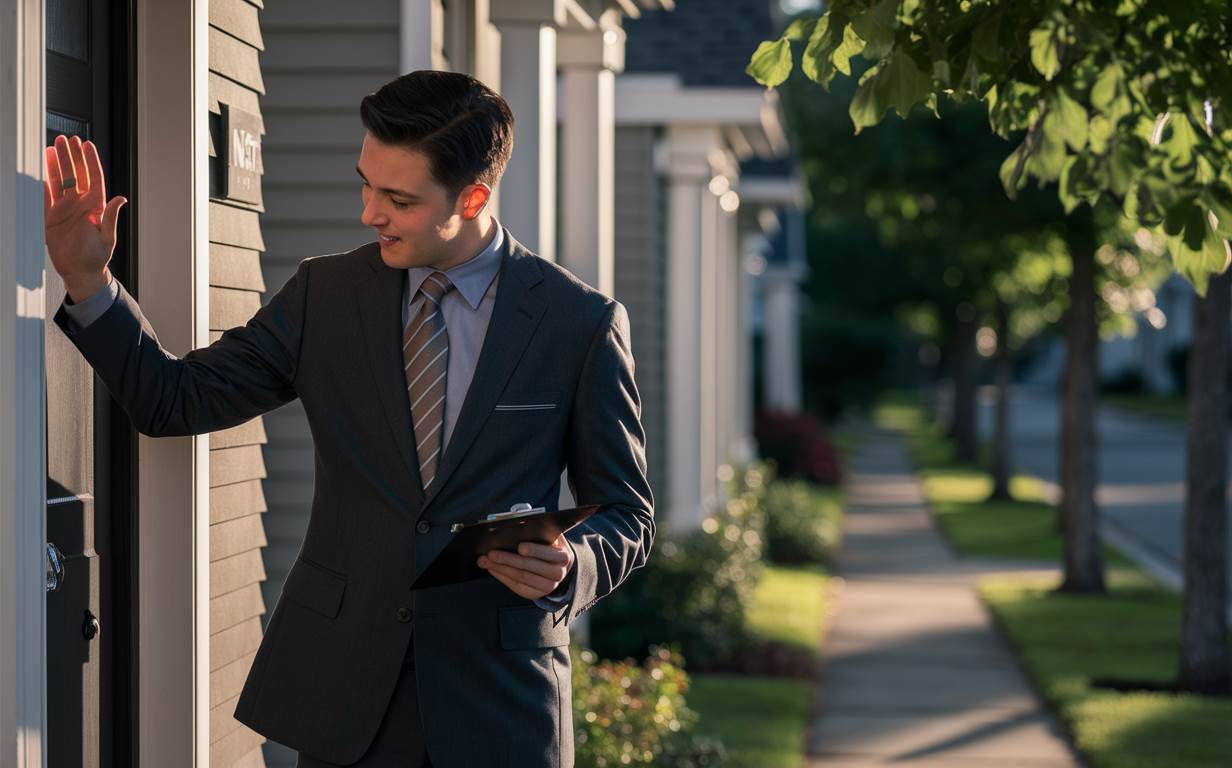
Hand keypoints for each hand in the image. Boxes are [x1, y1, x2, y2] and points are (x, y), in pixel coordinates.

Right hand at [43, 134, 127, 301]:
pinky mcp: (52, 216)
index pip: (94, 177)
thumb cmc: (96, 258)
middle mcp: (81, 204)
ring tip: (53, 146)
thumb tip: (120, 199)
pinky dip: (44, 181)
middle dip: (71, 155)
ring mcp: (66, 208)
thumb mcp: (107, 238)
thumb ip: (111, 217)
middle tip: (66, 139)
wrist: (79, 272)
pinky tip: (42, 168)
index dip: (90, 160)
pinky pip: (47, 194)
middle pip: (76, 173)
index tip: (86, 144)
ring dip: (57, 163)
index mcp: (96, 206)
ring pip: (60, 180)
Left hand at [477, 533, 574, 599]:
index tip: (519, 546)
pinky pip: (517, 586)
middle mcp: (558, 574)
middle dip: (508, 560)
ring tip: (485, 560)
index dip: (534, 550)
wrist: (558, 566)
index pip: (547, 554)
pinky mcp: (535, 593)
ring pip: (521, 578)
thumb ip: (540, 529)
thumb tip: (518, 521)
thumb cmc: (550, 546)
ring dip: (500, 568)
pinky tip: (492, 568)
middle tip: (491, 553)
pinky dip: (502, 577)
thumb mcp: (550, 536)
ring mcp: (547, 586)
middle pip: (530, 568)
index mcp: (563, 557)